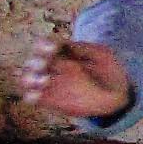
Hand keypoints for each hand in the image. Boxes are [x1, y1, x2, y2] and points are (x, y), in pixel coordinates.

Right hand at [17, 36, 131, 122]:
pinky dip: (30, 96)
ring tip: (42, 82)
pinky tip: (36, 96)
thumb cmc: (108, 69)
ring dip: (28, 79)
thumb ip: (84, 50)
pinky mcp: (50, 100)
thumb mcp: (101, 54)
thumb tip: (68, 45)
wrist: (115, 93)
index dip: (44, 44)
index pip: (45, 44)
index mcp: (62, 52)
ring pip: (27, 79)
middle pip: (32, 61)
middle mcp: (51, 66)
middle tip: (43, 66)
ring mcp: (49, 83)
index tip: (52, 48)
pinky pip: (32, 97)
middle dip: (34, 62)